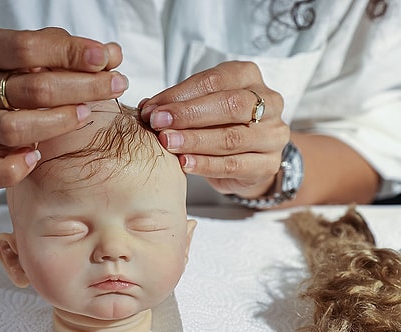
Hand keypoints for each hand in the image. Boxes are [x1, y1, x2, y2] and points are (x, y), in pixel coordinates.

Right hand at [0, 27, 126, 188]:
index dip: (69, 52)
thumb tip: (111, 55)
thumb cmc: (22, 73)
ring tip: (85, 114)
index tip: (103, 56)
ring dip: (58, 122)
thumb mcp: (42, 52)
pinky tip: (37, 157)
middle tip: (115, 85)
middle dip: (82, 86)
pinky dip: (12, 169)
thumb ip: (73, 52)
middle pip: (31, 88)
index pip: (26, 47)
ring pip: (14, 128)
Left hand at [139, 61, 288, 198]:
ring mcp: (273, 134)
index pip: (214, 81)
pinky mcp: (268, 164)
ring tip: (168, 143)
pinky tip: (184, 163)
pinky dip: (206, 164)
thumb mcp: (201, 104)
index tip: (152, 108)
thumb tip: (148, 107)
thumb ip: (178, 103)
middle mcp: (269, 102)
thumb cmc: (220, 123)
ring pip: (232, 137)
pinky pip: (235, 165)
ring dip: (194, 141)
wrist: (249, 156)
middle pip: (230, 105)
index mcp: (248, 77)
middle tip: (158, 124)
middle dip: (189, 115)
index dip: (180, 94)